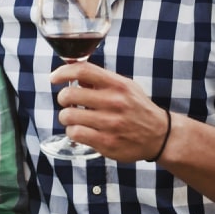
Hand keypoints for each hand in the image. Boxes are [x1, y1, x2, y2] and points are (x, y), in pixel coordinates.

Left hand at [50, 61, 168, 162]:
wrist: (160, 135)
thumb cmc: (137, 109)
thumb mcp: (125, 87)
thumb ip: (101, 80)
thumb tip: (74, 74)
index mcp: (118, 85)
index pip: (83, 70)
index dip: (63, 72)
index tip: (54, 78)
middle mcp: (114, 102)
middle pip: (70, 94)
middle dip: (62, 99)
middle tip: (67, 103)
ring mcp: (110, 123)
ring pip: (68, 116)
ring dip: (66, 117)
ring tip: (74, 119)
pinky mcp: (106, 142)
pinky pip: (75, 134)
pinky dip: (73, 132)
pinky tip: (80, 131)